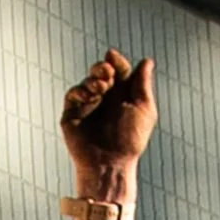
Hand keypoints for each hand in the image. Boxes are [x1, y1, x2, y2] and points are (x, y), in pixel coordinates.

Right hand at [61, 50, 156, 185]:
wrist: (111, 162)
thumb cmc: (131, 140)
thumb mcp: (144, 109)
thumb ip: (143, 84)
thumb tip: (147, 60)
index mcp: (123, 96)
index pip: (119, 70)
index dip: (116, 61)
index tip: (113, 56)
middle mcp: (105, 99)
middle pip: (100, 72)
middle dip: (102, 67)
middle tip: (107, 73)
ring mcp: (88, 106)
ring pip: (87, 82)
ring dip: (93, 79)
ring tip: (100, 88)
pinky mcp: (72, 115)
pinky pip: (72, 94)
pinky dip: (80, 90)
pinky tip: (89, 95)